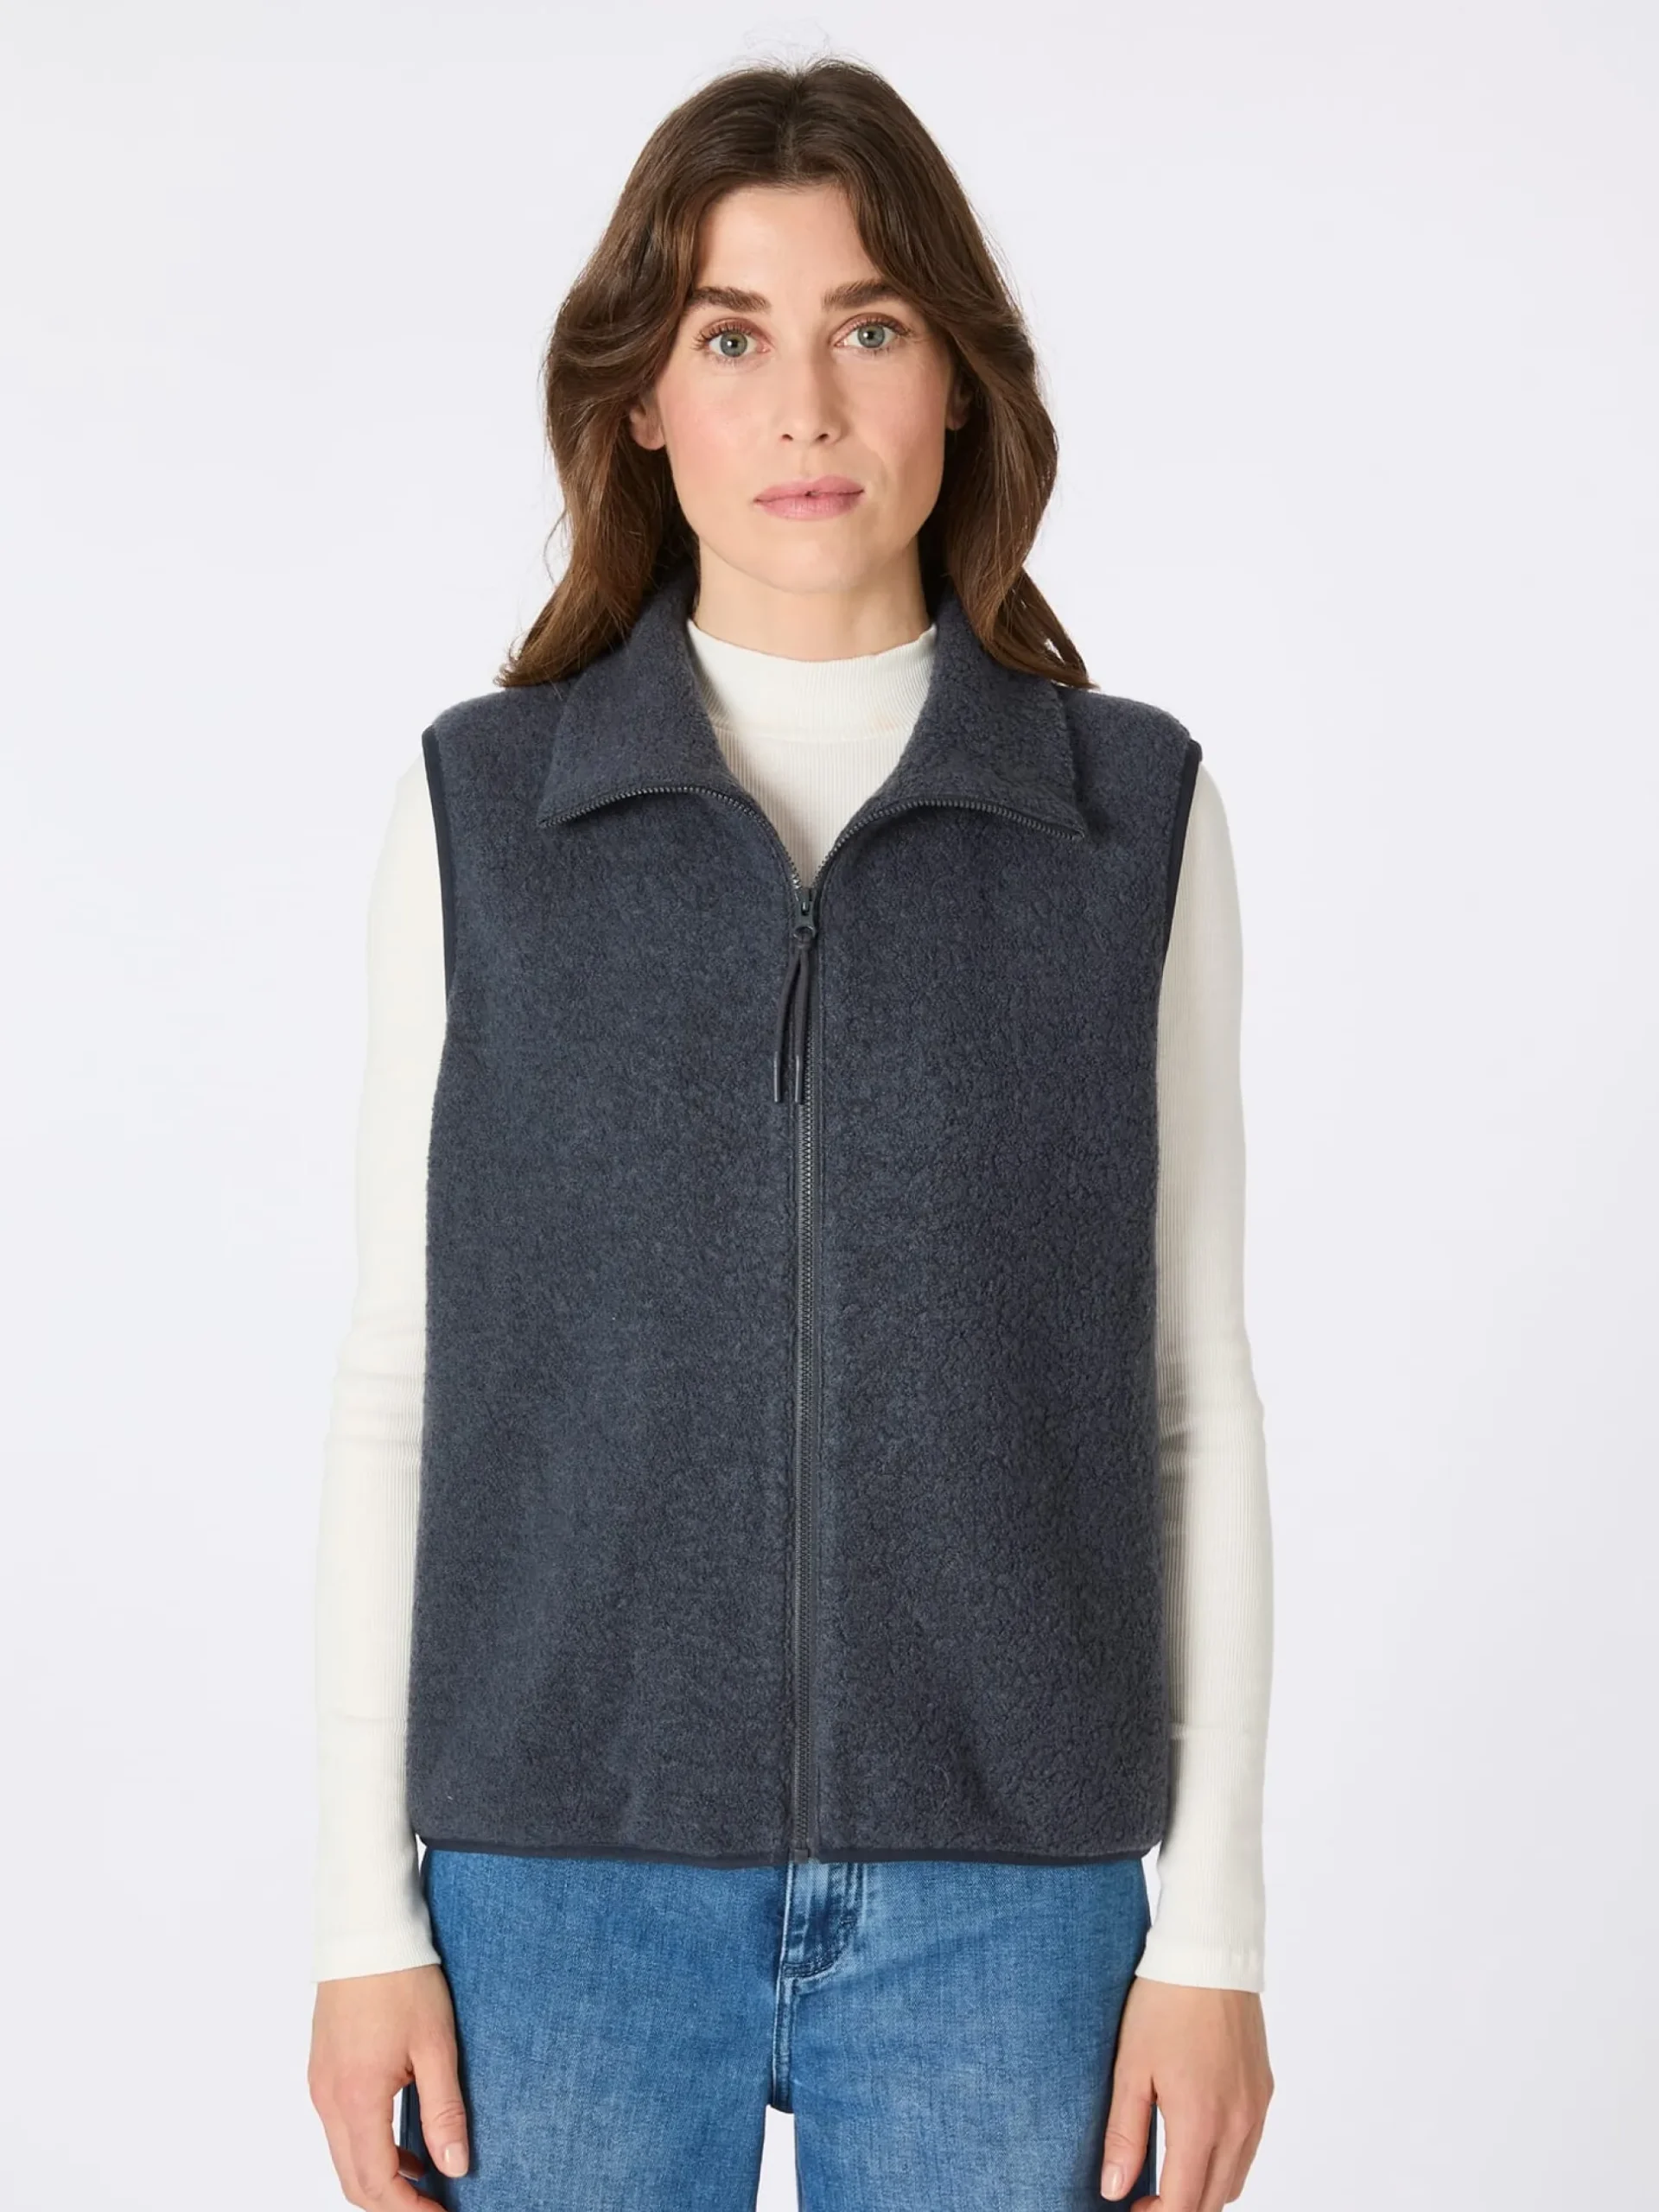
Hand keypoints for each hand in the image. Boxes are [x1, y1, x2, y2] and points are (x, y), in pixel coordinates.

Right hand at [309, 1964, 470, 2206]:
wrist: (366, 1931)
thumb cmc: (403, 1980)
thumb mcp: (436, 2045)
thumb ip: (444, 2110)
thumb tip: (456, 2165)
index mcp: (356, 2098)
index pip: (377, 2183)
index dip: (409, 2211)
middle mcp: (328, 2099)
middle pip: (354, 2180)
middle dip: (391, 2205)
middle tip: (433, 2206)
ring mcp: (320, 2085)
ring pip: (344, 2156)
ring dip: (380, 2177)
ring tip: (425, 2178)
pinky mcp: (322, 2070)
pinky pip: (339, 2128)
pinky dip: (368, 2147)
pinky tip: (402, 2140)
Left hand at [1099, 1978, 1272, 2208]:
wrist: (1209, 1955)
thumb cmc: (1163, 2004)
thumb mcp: (1130, 2067)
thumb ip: (1124, 2134)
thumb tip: (1114, 2189)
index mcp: (1201, 2121)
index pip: (1185, 2204)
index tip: (1131, 2208)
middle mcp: (1238, 2123)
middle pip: (1214, 2200)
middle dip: (1180, 2208)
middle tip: (1144, 2197)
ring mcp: (1256, 2109)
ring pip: (1235, 2179)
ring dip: (1204, 2190)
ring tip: (1169, 2173)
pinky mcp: (1264, 2092)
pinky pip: (1249, 2149)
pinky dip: (1225, 2163)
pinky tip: (1198, 2143)